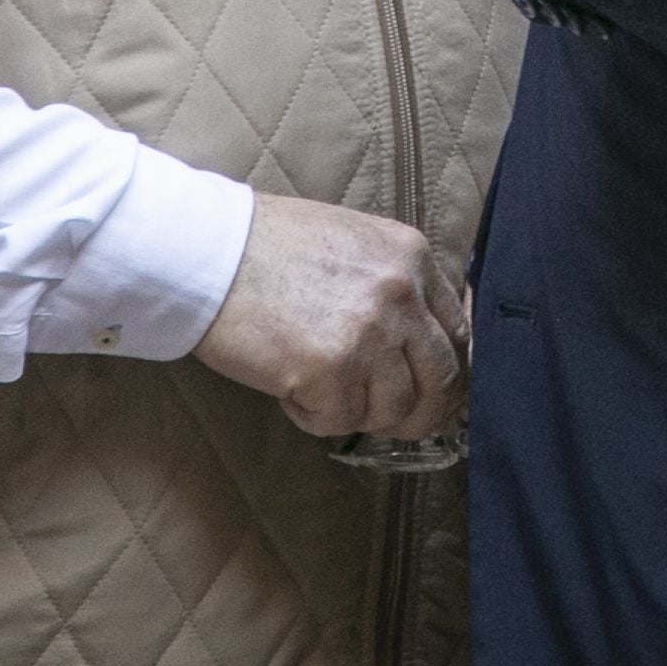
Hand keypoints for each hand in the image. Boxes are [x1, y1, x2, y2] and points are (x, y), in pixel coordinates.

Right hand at [193, 193, 471, 441]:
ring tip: (322, 391)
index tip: (438, 393)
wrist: (207, 252)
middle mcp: (401, 294)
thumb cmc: (267, 246)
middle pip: (441, 378)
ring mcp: (368, 334)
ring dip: (361, 412)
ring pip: (395, 409)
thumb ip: (395, 284)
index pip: (459, 330)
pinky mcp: (330, 372)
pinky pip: (340, 422)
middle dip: (424, 411)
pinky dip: (315, 417)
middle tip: (397, 423)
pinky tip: (290, 390)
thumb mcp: (353, 242)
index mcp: (411, 258)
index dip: (451, 372)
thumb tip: (424, 340)